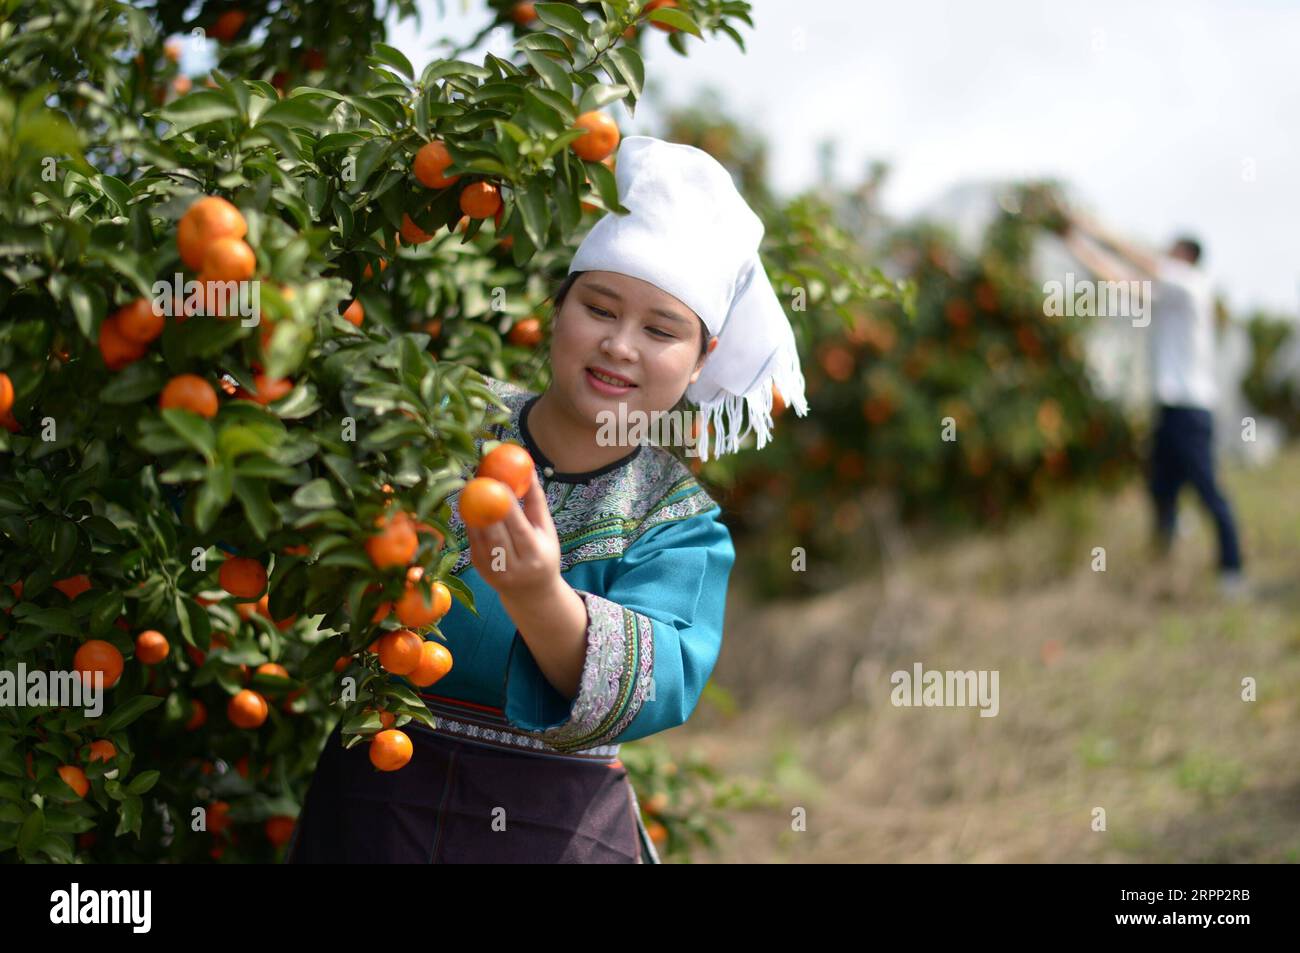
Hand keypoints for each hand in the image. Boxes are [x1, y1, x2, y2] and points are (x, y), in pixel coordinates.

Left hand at [465, 468, 561, 600]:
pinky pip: (472, 542)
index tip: (500, 482)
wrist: (532, 593)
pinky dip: (470, 523)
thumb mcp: (546, 531)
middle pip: (495, 533)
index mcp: (534, 555)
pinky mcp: (479, 569)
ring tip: (471, 488)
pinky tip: (469, 505)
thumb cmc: (543, 554)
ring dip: (474, 512)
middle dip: (486, 505)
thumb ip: (536, 502)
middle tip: (480, 480)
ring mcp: (493, 571)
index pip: (518, 528)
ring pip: (479, 537)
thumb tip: (528, 470)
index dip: (507, 506)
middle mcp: (513, 567)